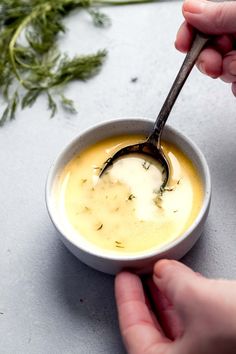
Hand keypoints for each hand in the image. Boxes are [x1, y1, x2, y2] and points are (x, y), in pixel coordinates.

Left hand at [115, 260, 235, 353]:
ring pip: (176, 325)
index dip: (126, 299)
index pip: (134, 332)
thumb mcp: (197, 299)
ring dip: (166, 296)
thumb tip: (162, 271)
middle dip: (144, 297)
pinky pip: (195, 322)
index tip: (123, 277)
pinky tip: (185, 283)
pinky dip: (187, 300)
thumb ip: (171, 281)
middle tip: (137, 274)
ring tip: (158, 274)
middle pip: (152, 330)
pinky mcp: (223, 342)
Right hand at [175, 0, 235, 94]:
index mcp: (235, 16)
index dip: (189, 31)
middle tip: (213, 64)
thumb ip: (221, 14)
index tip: (183, 44)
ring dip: (225, 73)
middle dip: (206, 59)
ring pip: (219, 69)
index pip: (202, 19)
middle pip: (206, 47)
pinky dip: (235, 87)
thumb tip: (190, 9)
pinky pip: (232, 85)